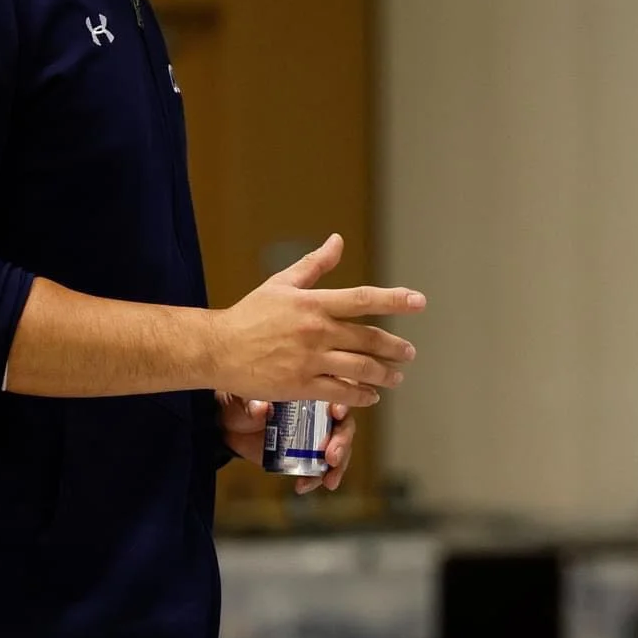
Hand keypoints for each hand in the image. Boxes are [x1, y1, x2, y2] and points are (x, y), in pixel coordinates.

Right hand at [205, 234, 424, 405]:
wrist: (218, 348)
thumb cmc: (249, 315)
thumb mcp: (282, 283)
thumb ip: (315, 265)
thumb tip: (337, 240)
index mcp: (313, 303)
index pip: (363, 298)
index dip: (395, 300)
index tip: (419, 302)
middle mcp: (316, 331)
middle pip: (368, 339)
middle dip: (394, 348)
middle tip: (408, 353)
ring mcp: (310, 360)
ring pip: (359, 369)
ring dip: (383, 375)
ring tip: (395, 377)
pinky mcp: (300, 385)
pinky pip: (340, 392)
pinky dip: (360, 395)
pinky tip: (370, 396)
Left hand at [218, 394, 358, 493]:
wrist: (230, 427)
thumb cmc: (243, 403)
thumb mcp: (245, 398)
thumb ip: (254, 403)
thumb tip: (260, 408)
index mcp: (311, 392)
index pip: (338, 392)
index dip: (343, 401)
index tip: (337, 412)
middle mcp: (319, 413)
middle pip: (344, 425)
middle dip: (342, 441)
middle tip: (332, 456)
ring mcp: (315, 437)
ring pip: (339, 449)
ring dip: (338, 465)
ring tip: (328, 479)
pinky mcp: (306, 457)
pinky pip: (319, 469)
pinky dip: (316, 479)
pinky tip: (304, 486)